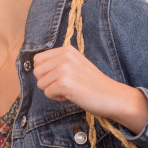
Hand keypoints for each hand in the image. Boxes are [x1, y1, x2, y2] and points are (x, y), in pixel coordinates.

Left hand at [32, 45, 147, 130]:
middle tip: (65, 85)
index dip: (45, 72)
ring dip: (53, 91)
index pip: (37, 59)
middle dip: (47, 82)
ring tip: (71, 90)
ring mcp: (65, 69)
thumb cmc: (92, 84)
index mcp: (66, 50)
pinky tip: (72, 95)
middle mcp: (65, 56)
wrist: (112, 96)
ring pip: (41, 84)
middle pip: (36, 72)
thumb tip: (35, 67)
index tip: (60, 77)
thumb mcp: (75, 65)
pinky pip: (48, 93)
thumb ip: (58, 62)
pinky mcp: (65, 83)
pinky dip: (58, 98)